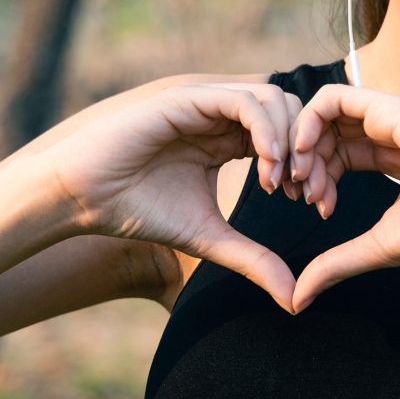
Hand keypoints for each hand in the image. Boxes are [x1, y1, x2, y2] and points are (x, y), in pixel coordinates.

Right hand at [46, 82, 308, 309]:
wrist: (86, 197)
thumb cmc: (140, 211)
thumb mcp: (210, 238)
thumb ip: (253, 259)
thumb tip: (295, 299)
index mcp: (229, 140)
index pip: (289, 136)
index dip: (309, 167)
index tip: (313, 206)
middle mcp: (222, 116)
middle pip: (292, 111)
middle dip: (309, 151)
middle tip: (306, 194)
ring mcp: (206, 104)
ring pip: (273, 99)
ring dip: (290, 140)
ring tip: (282, 183)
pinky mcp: (188, 99)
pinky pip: (243, 101)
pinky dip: (265, 129)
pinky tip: (267, 166)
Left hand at [284, 82, 399, 311]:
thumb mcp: (378, 247)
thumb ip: (336, 264)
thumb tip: (299, 298)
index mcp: (396, 152)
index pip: (342, 151)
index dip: (319, 174)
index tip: (315, 207)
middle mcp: (393, 127)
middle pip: (331, 131)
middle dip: (306, 161)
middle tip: (301, 194)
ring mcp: (392, 114)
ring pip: (327, 111)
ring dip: (303, 141)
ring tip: (302, 177)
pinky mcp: (390, 108)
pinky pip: (335, 97)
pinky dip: (310, 120)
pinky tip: (303, 150)